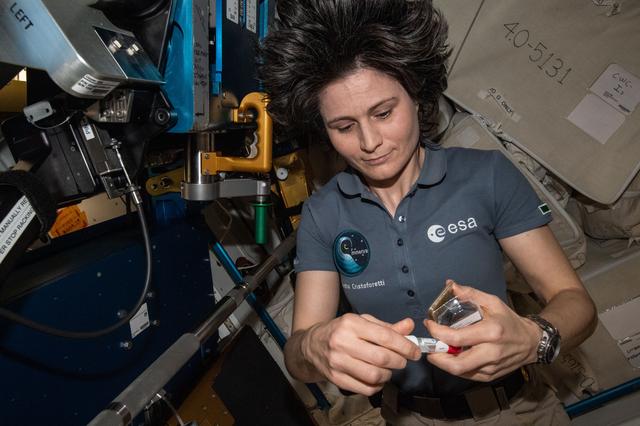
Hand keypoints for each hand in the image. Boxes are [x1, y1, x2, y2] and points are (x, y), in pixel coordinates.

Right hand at [301, 313, 421, 394]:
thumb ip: (387, 327)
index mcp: (351, 324)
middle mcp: (342, 342)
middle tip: (403, 360)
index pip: (385, 337)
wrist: (312, 345)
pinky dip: (378, 385)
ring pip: (374, 375)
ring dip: (388, 374)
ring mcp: (338, 362)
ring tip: (388, 368)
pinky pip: (365, 388)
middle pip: (381, 358)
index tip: (415, 351)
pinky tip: (378, 378)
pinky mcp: (336, 378)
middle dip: (399, 361)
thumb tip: (409, 326)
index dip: (405, 346)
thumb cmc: (341, 331)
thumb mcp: (362, 322)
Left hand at [424, 280, 539, 381]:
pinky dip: (454, 366)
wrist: (531, 342)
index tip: (429, 324)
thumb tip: (450, 285)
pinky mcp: (490, 376)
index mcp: (491, 332)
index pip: (456, 337)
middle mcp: (491, 353)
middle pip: (456, 364)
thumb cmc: (509, 320)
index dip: (437, 332)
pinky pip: (466, 375)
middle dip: (436, 356)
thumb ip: (470, 293)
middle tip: (429, 345)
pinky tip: (451, 356)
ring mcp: (491, 368)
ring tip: (438, 349)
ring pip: (460, 372)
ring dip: (443, 362)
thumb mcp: (492, 302)